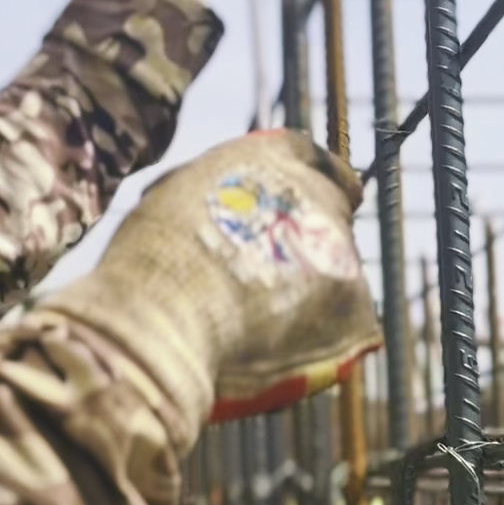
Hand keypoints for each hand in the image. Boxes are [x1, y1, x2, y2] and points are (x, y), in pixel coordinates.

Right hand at [40, 129, 381, 430]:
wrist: (160, 324)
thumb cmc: (148, 266)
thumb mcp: (176, 198)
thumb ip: (222, 193)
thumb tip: (236, 209)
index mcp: (268, 156)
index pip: (311, 160)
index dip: (303, 188)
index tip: (293, 213)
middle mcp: (315, 193)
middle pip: (330, 214)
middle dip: (305, 241)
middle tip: (262, 277)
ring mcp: (340, 251)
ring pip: (336, 270)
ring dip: (310, 290)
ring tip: (254, 320)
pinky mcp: (355, 309)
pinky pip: (344, 323)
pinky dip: (317, 337)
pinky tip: (271, 348)